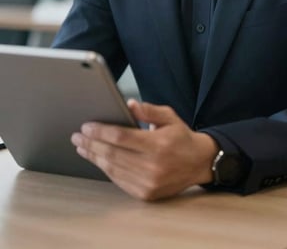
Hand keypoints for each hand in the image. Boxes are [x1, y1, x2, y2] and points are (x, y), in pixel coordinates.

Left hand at [71, 100, 217, 200]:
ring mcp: (148, 182)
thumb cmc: (181, 137)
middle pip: (112, 154)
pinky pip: (119, 180)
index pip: (121, 138)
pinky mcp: (146, 194)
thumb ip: (149, 110)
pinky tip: (97, 159)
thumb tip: (129, 104)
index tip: (86, 126)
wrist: (198, 163)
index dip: (100, 132)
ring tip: (82, 147)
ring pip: (112, 168)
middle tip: (77, 136)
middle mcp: (153, 166)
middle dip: (91, 143)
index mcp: (158, 145)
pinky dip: (105, 169)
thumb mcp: (169, 117)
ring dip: (94, 157)